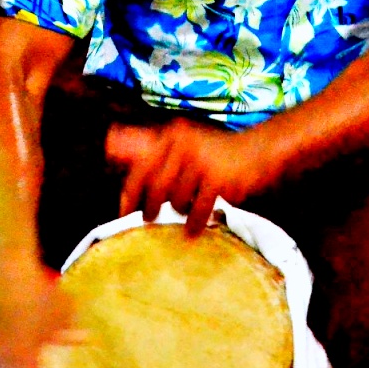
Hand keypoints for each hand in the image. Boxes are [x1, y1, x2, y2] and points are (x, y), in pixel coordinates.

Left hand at [107, 120, 281, 233]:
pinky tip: (192, 231)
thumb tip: (109, 143)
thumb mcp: (182, 143)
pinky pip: (198, 210)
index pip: (142, 166)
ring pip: (177, 200)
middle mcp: (184, 145)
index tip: (123, 211)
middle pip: (156, 186)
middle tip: (148, 218)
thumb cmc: (215, 152)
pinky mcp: (219, 179)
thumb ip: (149, 145)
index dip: (130, 191)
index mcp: (172, 135)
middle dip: (149, 206)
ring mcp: (202, 162)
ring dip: (178, 210)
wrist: (259, 152)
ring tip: (183, 212)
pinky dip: (194, 223)